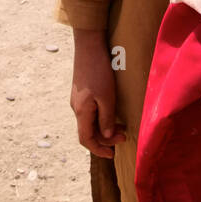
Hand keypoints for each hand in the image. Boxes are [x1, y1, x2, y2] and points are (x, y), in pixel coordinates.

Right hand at [70, 29, 126, 156]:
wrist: (88, 46)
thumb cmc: (99, 71)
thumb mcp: (107, 96)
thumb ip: (106, 118)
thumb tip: (106, 136)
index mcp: (81, 111)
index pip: (86, 139)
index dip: (98, 149)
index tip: (112, 155)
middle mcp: (76, 108)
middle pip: (88, 131)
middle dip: (106, 138)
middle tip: (124, 136)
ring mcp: (78, 100)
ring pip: (90, 122)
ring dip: (105, 127)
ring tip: (122, 126)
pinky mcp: (81, 92)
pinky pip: (90, 112)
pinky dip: (101, 118)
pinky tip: (112, 112)